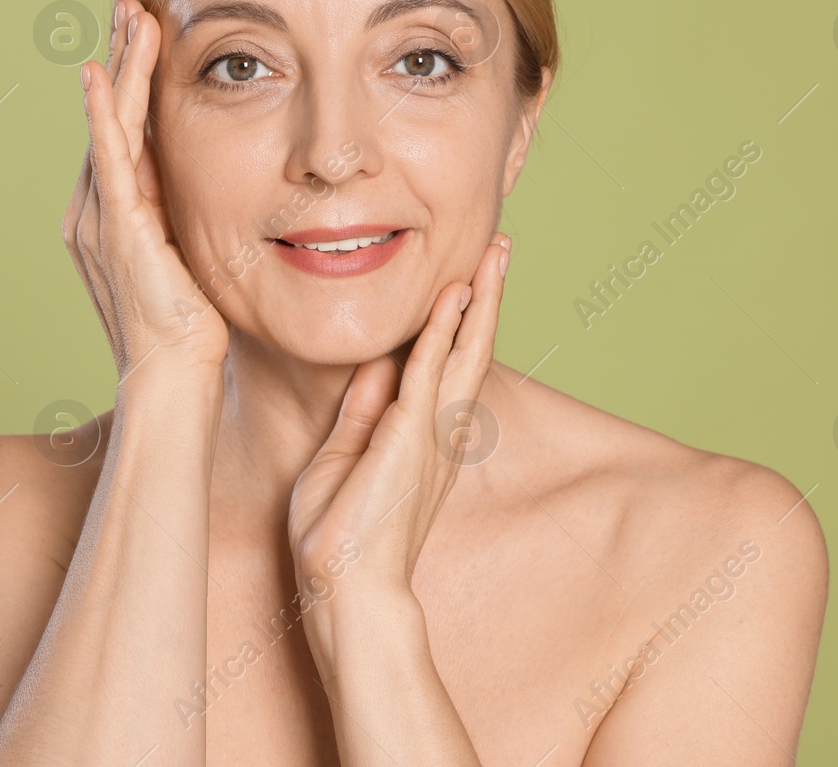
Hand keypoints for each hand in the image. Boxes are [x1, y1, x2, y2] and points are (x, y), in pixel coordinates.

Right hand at [61, 0, 229, 376]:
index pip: (126, 135)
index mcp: (118, 218)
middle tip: (133, 8)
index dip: (135, 85)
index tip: (148, 39)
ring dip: (120, 69)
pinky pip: (109, 159)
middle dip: (122, 61)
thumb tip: (227, 200)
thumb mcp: (196, 265)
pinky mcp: (115, 230)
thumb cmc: (193, 338)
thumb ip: (192, 227)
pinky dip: (105, 114)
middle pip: (112, 118)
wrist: (174, 381)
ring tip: (130, 18)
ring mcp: (101, 220)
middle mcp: (98, 212)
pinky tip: (102, 75)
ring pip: (111, 126)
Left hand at [286, 234, 510, 626]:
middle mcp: (440, 432)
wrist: (344, 587)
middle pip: (472, 350)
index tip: (464, 276)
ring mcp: (432, 435)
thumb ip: (363, 408)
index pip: (447, 363)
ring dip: (479, 301)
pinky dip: (443, 329)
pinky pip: (431, 370)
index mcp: (423, 437)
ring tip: (493, 255)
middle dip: (485, 298)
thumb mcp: (343, 454)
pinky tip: (454, 294)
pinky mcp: (412, 438)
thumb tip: (377, 364)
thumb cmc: (338, 533)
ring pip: (466, 352)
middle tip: (499, 250)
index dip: (458, 318)